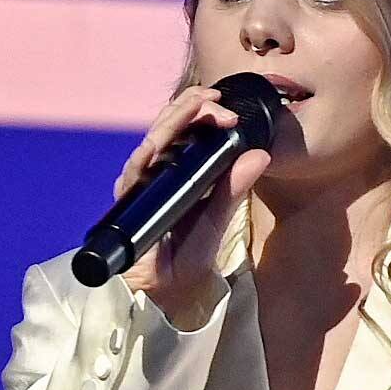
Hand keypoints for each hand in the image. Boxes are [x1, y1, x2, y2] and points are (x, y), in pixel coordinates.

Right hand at [116, 85, 269, 322]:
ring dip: (174, 119)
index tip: (225, 106)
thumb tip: (261, 154)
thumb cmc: (190, 254)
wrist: (168, 291)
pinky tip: (161, 142)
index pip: (187, 129)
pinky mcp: (129, 198)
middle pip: (168, 126)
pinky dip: (149, 152)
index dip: (203, 111)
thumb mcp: (219, 216)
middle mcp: (158, 170)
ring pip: (153, 138)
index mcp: (181, 169)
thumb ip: (235, 186)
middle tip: (214, 98)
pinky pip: (136, 168)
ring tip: (197, 106)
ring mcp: (141, 182)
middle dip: (191, 107)